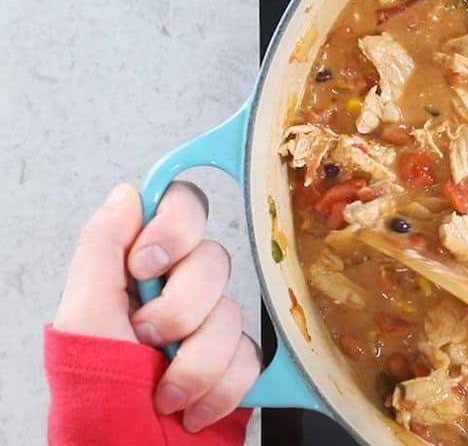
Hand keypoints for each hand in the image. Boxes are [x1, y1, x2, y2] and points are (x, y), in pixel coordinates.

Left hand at [54, 182, 259, 432]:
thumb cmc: (94, 405)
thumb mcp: (82, 323)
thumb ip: (100, 250)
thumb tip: (128, 193)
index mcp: (137, 273)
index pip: (179, 207)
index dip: (175, 227)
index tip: (148, 265)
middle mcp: (177, 292)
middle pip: (213, 259)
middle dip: (181, 310)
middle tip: (148, 340)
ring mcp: (208, 329)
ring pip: (233, 312)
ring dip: (195, 363)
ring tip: (164, 393)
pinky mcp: (237, 363)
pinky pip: (252, 355)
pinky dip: (220, 389)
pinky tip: (192, 408)